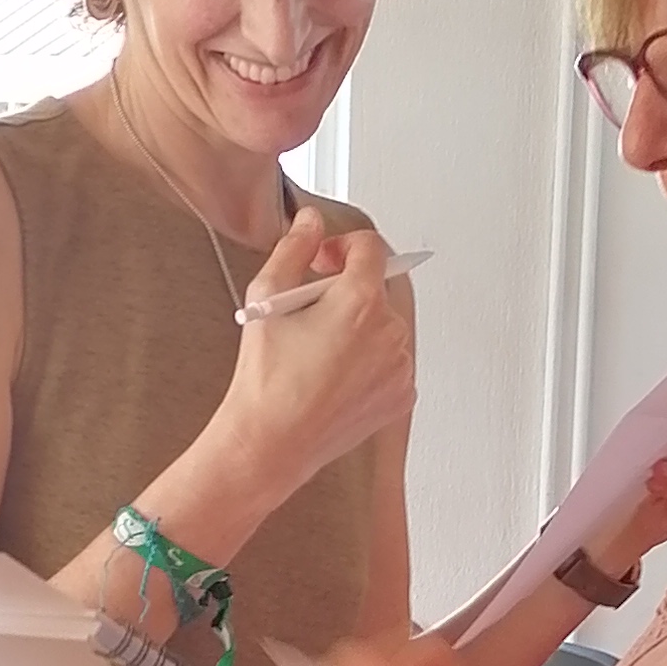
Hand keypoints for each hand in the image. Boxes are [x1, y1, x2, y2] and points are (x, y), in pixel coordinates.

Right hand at [214, 205, 415, 504]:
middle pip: (377, 288)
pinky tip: (332, 373)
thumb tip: (309, 222)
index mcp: (361, 302)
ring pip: (384, 326)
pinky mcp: (401, 396)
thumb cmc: (265, 380)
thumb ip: (294, 249)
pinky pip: (390, 361)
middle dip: (346, 288)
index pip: (370, 247)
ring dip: (358, 325)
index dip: (342, 246)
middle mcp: (390, 333)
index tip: (323, 260)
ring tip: (317, 348)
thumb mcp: (267, 298)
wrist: (271, 443)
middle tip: (310, 310)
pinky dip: (368, 359)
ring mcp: (400, 367)